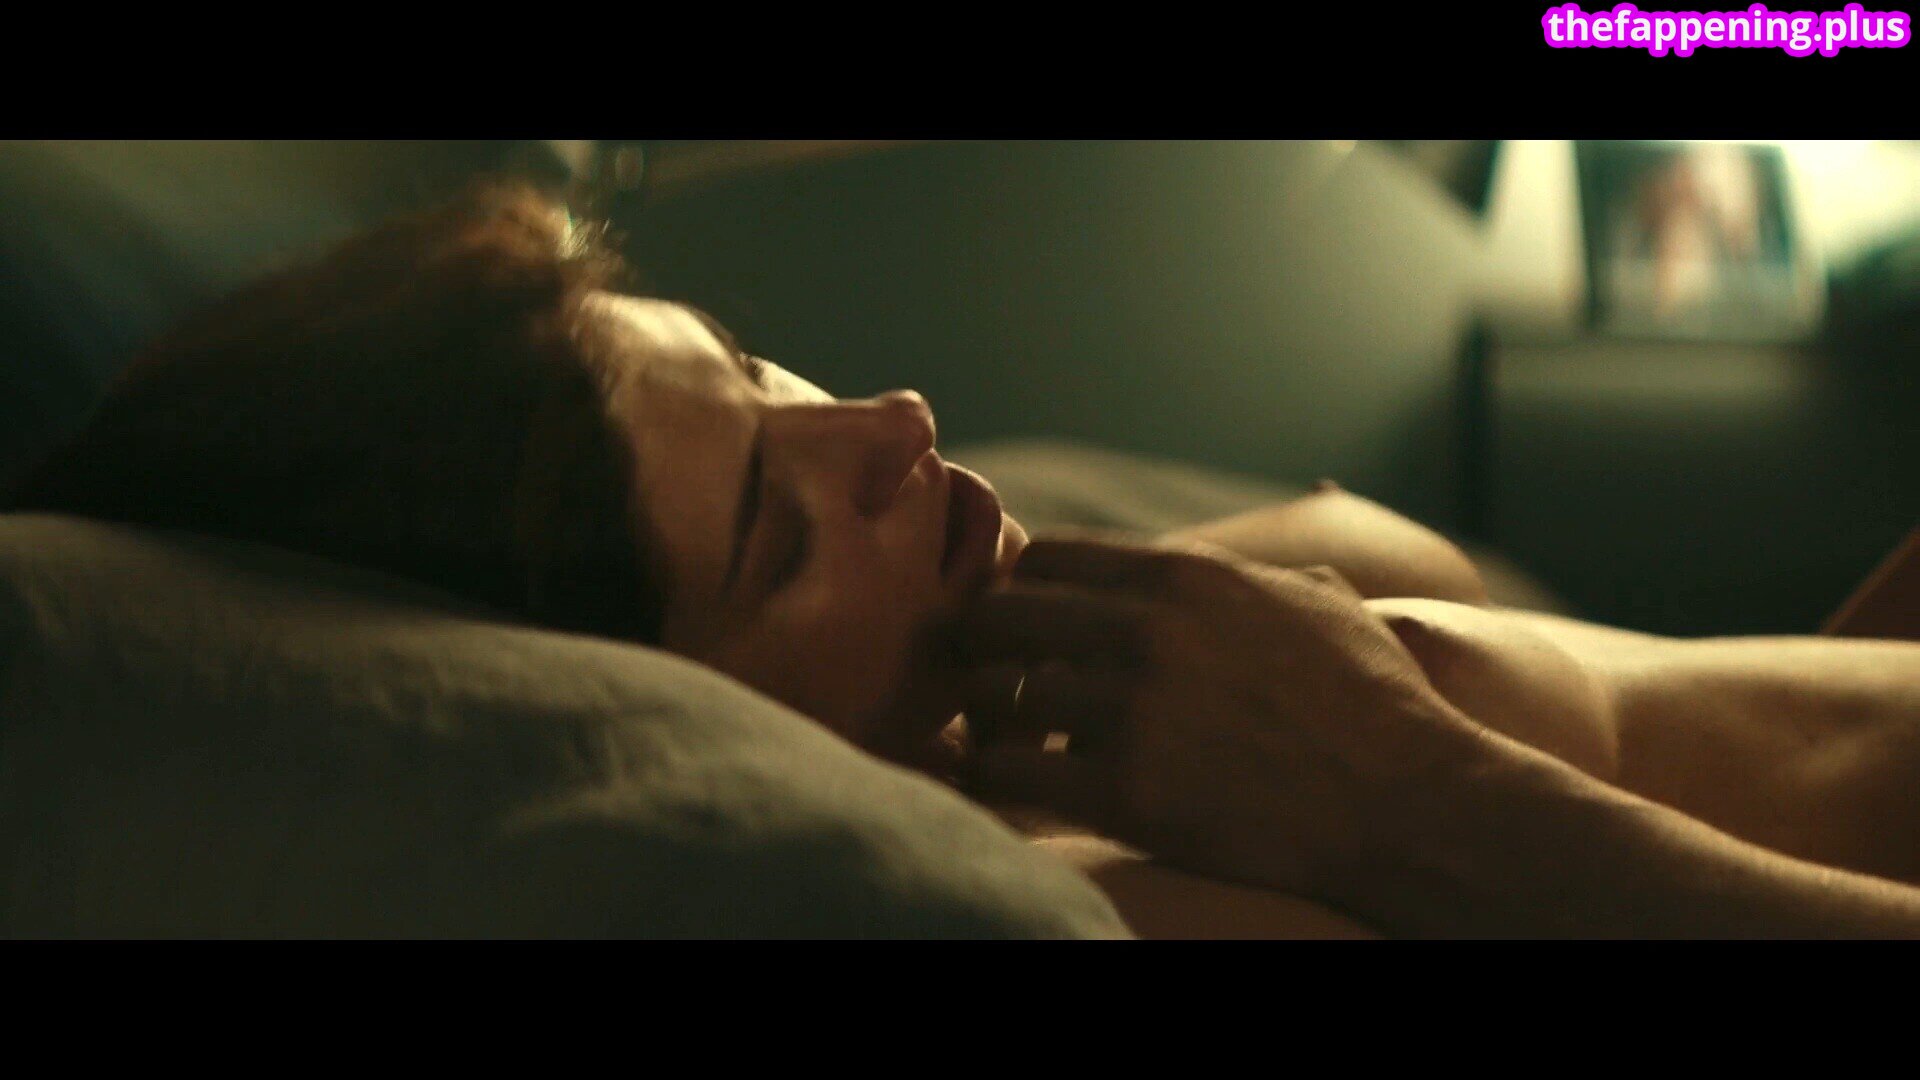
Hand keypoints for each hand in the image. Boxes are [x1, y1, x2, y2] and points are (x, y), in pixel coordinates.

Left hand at [944, 535, 1517, 901]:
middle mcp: (1149, 630)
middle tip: (985, 677)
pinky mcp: (1125, 791)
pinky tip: (1005, 786)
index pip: (1050, 556)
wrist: (1409, 805)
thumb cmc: (1377, 706)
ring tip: (1000, 739)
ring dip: (991, 719)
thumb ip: (1257, 575)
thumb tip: (1241, 566)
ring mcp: (1132, 710)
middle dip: (985, 647)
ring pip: (1000, 695)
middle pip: (1006, 616)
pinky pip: (1010, 773)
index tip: (1022, 622)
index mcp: (1190, 577)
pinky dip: (994, 779)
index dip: (1024, 589)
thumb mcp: (1325, 602)